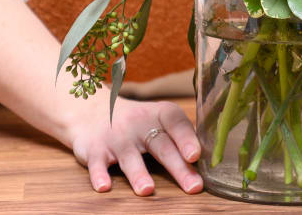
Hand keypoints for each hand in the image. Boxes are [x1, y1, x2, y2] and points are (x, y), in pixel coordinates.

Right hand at [69, 97, 202, 195]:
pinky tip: (105, 187)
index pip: (176, 122)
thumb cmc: (138, 123)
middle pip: (160, 146)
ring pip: (130, 157)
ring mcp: (116, 137)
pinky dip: (99, 175)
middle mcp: (139, 124)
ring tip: (148, 190)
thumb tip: (210, 162)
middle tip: (193, 187)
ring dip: (138, 173)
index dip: (187, 138)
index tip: (196, 155)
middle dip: (177, 167)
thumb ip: (181, 137)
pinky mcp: (95, 150)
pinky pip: (97, 163)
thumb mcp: (159, 122)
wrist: (91, 111)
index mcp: (160, 114)